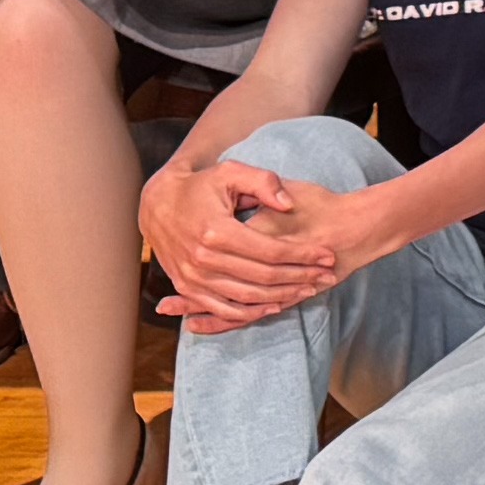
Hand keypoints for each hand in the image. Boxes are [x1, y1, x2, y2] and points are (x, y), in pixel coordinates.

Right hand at [144, 151, 342, 330]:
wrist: (157, 204)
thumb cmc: (200, 185)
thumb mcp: (230, 172)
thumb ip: (263, 183)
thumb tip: (288, 204)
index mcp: (216, 230)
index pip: (271, 251)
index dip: (304, 255)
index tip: (327, 254)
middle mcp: (203, 258)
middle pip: (264, 277)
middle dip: (301, 277)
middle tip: (327, 275)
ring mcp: (193, 277)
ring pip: (247, 297)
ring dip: (283, 296)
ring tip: (310, 289)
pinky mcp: (188, 287)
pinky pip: (224, 309)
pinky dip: (251, 312)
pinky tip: (276, 306)